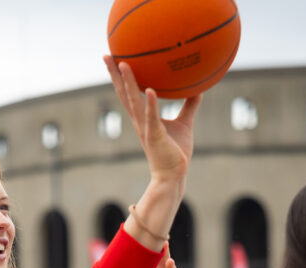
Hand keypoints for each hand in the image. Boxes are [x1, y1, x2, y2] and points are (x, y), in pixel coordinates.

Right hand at [104, 55, 201, 182]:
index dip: (120, 76)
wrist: (173, 175)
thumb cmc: (176, 152)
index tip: (114, 58)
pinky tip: (149, 90)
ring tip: (123, 64)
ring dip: (128, 83)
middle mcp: (139, 120)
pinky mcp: (154, 136)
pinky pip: (152, 117)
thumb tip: (198, 87)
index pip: (128, 92)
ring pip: (133, 102)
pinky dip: (150, 104)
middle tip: (107, 54)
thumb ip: (189, 104)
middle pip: (123, 93)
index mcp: (143, 117)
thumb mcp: (184, 123)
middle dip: (114, 74)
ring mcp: (145, 128)